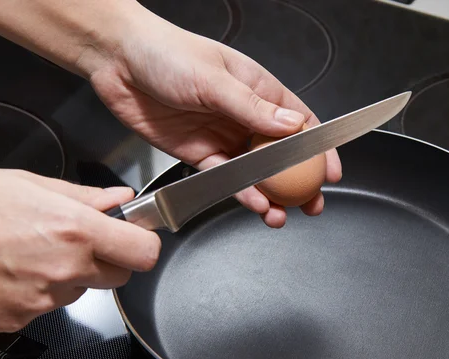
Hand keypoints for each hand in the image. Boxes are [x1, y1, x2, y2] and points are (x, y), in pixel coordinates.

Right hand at [0, 169, 160, 332]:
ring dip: (71, 274)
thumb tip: (118, 201)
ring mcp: (42, 300)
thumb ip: (83, 196)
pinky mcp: (20, 320)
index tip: (134, 237)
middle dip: (108, 259)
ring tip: (32, 251)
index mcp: (74, 230)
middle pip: (120, 276)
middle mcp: (65, 269)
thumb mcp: (27, 184)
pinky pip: (48, 306)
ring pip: (82, 291)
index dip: (143, 244)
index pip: (145, 253)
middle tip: (78, 240)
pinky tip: (14, 270)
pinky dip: (41, 291)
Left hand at [87, 8, 341, 227]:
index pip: (299, 122)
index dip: (319, 148)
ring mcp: (222, 136)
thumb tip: (291, 127)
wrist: (118, 62)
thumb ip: (253, 107)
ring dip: (270, 195)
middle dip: (298, 182)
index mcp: (257, 89)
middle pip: (280, 155)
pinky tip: (252, 203)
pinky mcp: (198, 154)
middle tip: (311, 205)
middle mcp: (244, 116)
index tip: (330, 171)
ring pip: (254, 173)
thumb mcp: (215, 78)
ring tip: (281, 214)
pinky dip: (239, 193)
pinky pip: (224, 178)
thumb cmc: (167, 53)